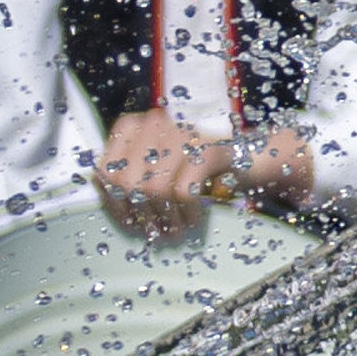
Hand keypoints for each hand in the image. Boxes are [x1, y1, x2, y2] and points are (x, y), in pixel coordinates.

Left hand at [92, 110, 309, 236]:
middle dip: (140, 216)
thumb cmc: (199, 171)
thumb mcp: (158, 171)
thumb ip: (128, 177)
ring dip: (165, 219)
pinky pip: (183, 192)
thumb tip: (102, 192)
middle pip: (126, 184)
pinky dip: (187, 214)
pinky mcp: (209, 150)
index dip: (113, 202)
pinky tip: (195, 219)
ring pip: (152, 190)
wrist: (254, 158)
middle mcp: (156, 124)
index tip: (131, 221)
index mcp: (136, 126)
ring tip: (177, 229)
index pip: (103, 170)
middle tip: (157, 231)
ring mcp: (183, 134)